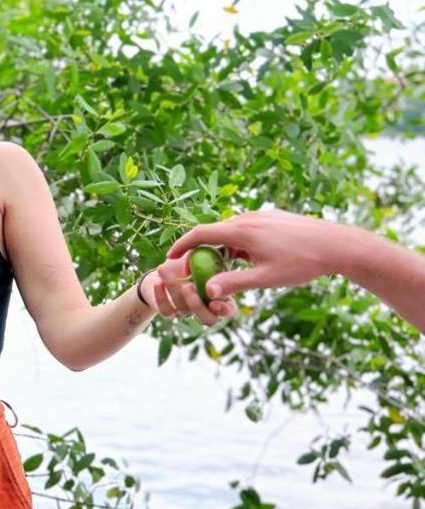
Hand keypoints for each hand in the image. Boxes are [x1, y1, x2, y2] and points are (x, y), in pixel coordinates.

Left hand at [143, 254, 237, 324]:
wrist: (162, 271)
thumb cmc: (185, 263)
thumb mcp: (200, 256)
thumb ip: (212, 255)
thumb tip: (220, 248)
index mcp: (217, 296)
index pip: (228, 309)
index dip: (224, 309)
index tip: (215, 301)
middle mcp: (204, 307)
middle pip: (208, 319)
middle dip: (197, 305)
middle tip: (188, 286)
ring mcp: (186, 311)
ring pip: (183, 309)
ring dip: (173, 287)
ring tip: (163, 269)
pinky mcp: (168, 311)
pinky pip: (166, 310)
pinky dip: (160, 296)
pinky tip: (158, 282)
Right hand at [166, 209, 350, 299]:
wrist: (338, 244)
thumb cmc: (303, 262)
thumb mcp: (266, 278)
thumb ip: (234, 283)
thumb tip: (207, 292)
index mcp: (242, 231)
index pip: (200, 233)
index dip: (181, 245)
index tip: (169, 257)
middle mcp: (248, 218)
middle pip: (213, 231)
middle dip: (200, 250)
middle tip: (193, 269)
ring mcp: (262, 216)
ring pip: (231, 230)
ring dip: (221, 247)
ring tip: (223, 268)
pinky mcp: (273, 217)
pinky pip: (246, 228)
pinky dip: (238, 242)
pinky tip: (249, 258)